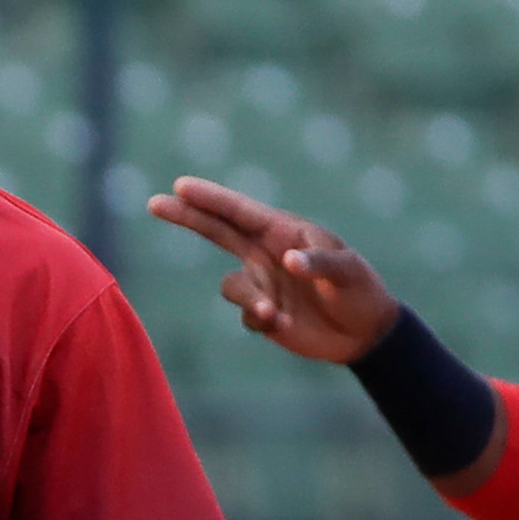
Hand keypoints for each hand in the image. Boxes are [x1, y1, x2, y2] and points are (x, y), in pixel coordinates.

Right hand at [145, 174, 400, 366]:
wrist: (364, 333)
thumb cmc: (360, 291)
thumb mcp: (348, 272)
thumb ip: (319, 263)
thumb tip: (286, 260)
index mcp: (285, 232)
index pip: (241, 212)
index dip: (210, 198)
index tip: (181, 186)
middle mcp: (266, 253)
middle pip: (216, 231)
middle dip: (186, 216)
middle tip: (154, 202)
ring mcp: (262, 282)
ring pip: (231, 286)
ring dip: (248, 299)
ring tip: (273, 313)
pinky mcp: (263, 312)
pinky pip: (245, 314)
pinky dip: (260, 319)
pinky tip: (286, 325)